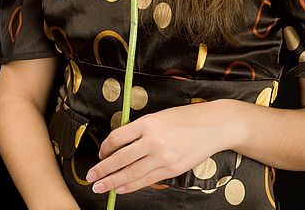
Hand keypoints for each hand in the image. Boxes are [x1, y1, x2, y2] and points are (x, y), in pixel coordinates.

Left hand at [86, 99, 232, 194]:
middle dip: (103, 169)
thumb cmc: (187, 117)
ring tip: (100, 186)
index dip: (106, 147)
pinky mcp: (172, 170)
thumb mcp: (161, 116)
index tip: (101, 153)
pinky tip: (121, 188)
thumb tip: (121, 144)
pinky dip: (131, 185)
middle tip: (90, 176)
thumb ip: (142, 129)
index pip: (118, 137)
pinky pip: (146, 180)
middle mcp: (154, 140)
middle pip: (121, 158)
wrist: (214, 125)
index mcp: (149, 122)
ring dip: (112, 181)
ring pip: (131, 173)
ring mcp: (163, 157)